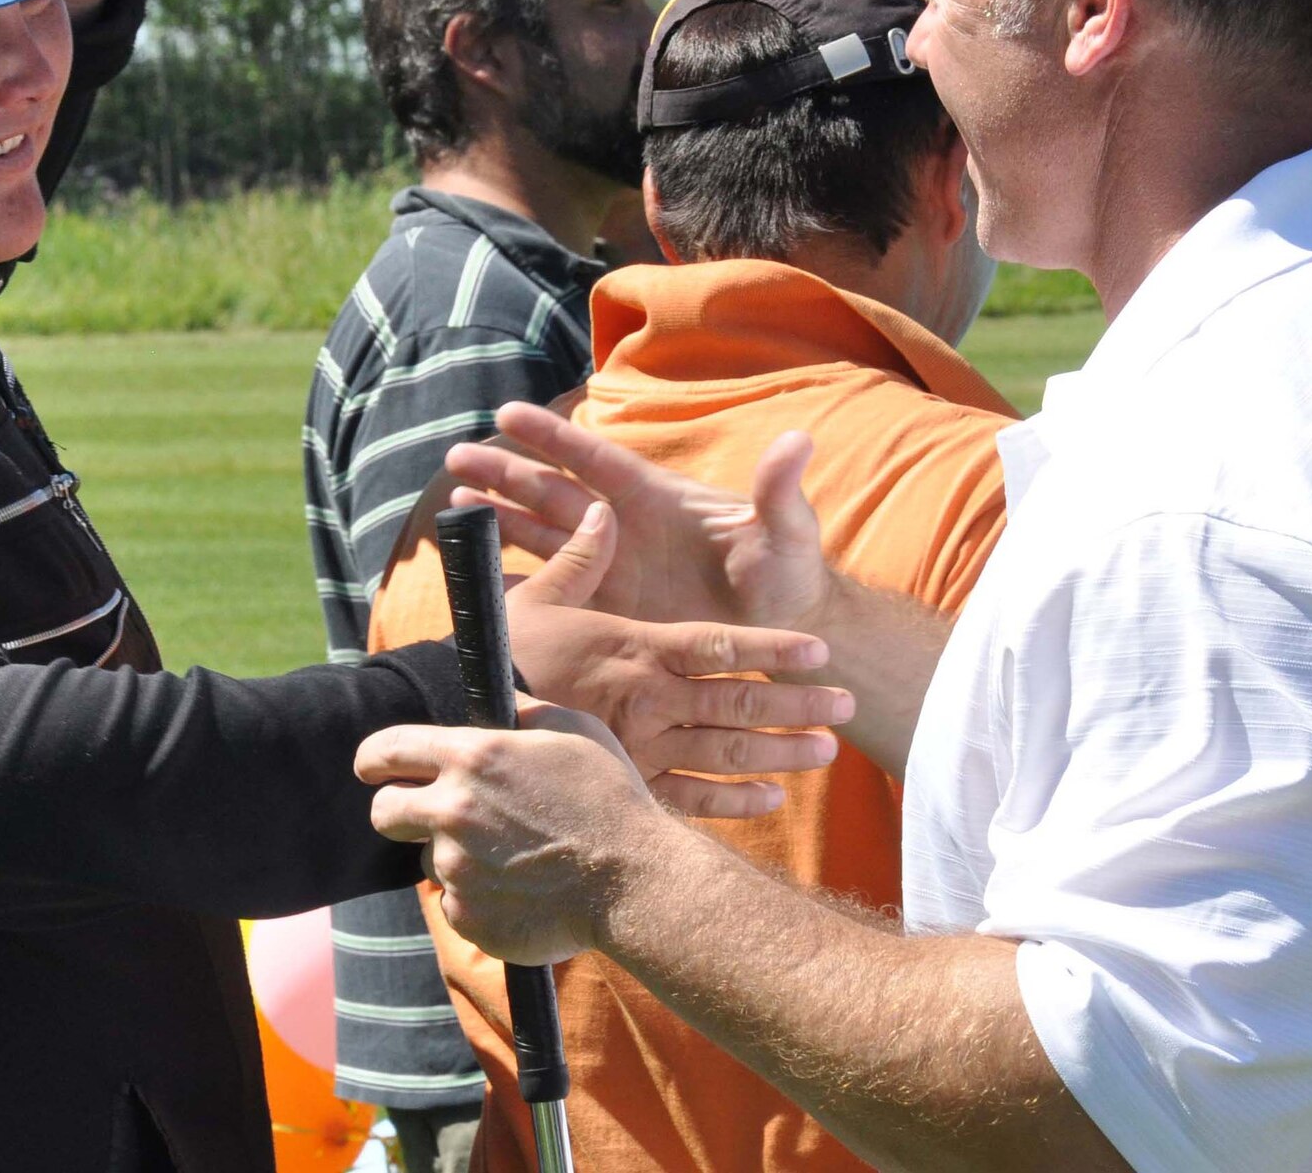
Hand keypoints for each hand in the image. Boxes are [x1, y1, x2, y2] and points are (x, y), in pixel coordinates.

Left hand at [358, 701, 667, 964]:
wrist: (636, 882)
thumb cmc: (609, 799)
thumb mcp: (574, 731)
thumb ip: (523, 713)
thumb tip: (499, 704)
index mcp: (473, 757)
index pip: (385, 751)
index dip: (372, 759)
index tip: (373, 768)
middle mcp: (452, 810)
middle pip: (383, 812)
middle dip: (399, 811)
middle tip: (431, 815)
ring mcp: (456, 867)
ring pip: (429, 860)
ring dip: (456, 857)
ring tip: (513, 857)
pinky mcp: (467, 915)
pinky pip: (456, 902)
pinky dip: (479, 898)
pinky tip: (522, 890)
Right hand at [449, 402, 836, 630]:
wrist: (782, 635)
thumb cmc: (788, 578)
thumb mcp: (787, 535)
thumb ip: (780, 492)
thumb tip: (798, 441)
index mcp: (657, 500)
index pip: (594, 459)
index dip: (552, 437)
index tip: (507, 413)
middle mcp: (625, 528)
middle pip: (553, 492)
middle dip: (506, 473)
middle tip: (456, 455)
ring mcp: (613, 568)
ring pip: (542, 534)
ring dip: (499, 517)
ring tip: (451, 498)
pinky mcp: (609, 608)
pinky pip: (554, 585)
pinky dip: (517, 576)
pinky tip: (479, 572)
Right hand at [502, 501, 849, 817]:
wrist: (465, 721)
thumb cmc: (505, 656)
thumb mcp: (540, 598)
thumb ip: (581, 555)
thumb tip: (607, 510)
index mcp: (636, 648)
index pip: (718, 646)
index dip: (772, 649)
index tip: (818, 651)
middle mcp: (648, 699)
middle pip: (737, 702)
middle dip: (797, 703)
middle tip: (845, 706)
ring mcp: (640, 747)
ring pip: (724, 753)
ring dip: (779, 752)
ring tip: (824, 752)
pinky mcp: (628, 784)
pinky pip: (690, 798)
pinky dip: (734, 801)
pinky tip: (770, 799)